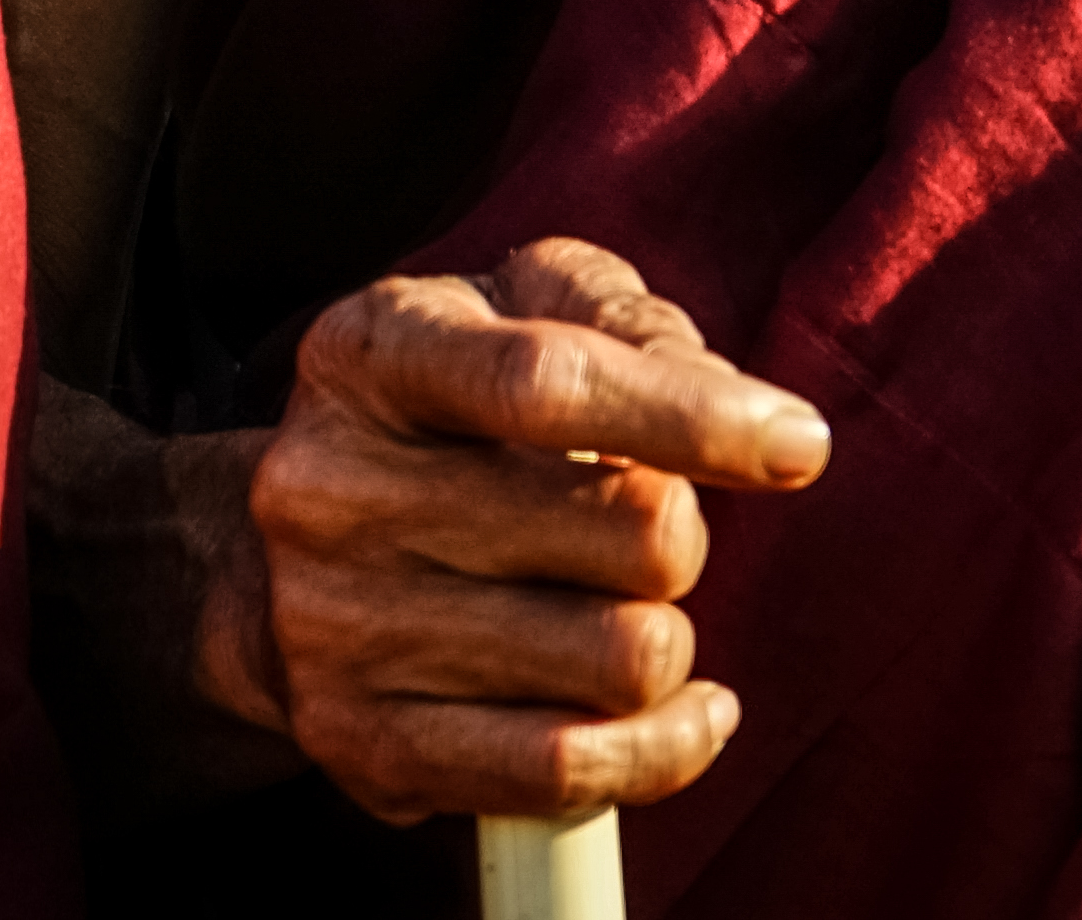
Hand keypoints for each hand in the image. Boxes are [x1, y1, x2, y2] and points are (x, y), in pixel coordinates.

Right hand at [189, 236, 828, 825]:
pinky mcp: (364, 744)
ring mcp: (336, 626)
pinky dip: (666, 746)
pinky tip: (677, 707)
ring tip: (617, 606)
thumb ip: (634, 326)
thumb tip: (763, 426)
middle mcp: (330, 488)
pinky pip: (574, 771)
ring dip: (665, 636)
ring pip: (622, 661)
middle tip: (640, 525)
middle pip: (627, 533)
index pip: (545, 385)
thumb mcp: (522, 310)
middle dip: (679, 532)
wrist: (284, 557)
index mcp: (368, 353)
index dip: (693, 418)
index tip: (797, 445)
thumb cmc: (450, 410)